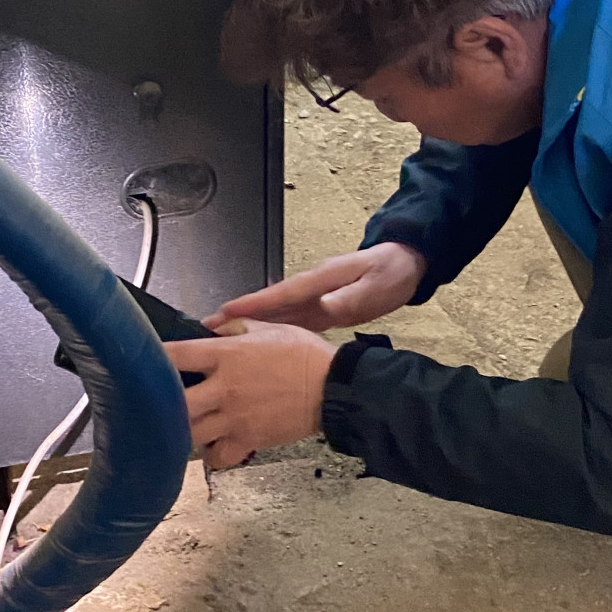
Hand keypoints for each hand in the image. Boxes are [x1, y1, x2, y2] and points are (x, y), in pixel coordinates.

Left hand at [164, 321, 336, 470]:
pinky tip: (215, 443)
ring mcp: (235, 417)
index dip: (155, 357)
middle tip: (165, 402)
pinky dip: (212, 454)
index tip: (146, 360)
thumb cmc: (305, 355)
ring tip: (189, 423)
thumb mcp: (269, 328)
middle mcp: (225, 387)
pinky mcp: (248, 439)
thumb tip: (210, 325)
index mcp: (226, 355)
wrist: (334, 387)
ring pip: (190, 433)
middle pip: (174, 403)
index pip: (175, 355)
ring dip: (185, 429)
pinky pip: (217, 457)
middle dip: (165, 403)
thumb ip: (235, 326)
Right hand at [205, 243, 424, 333]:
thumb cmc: (390, 273)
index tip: (224, 313)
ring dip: (249, 327)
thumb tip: (323, 305)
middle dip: (237, 317)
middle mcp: (310, 289)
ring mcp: (313, 298)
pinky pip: (290, 322)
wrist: (406, 265)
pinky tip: (256, 346)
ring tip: (218, 340)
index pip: (280, 294)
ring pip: (275, 315)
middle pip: (268, 305)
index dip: (252, 305)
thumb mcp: (373, 284)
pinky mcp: (320, 309)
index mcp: (319, 280)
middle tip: (205, 330)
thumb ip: (348, 296)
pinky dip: (271, 333)